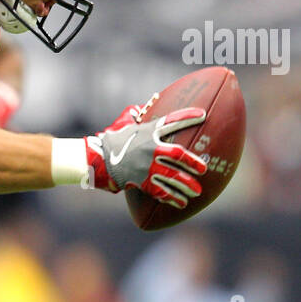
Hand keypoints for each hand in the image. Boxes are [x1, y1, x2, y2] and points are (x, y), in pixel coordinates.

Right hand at [84, 106, 206, 208]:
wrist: (96, 159)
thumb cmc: (113, 139)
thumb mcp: (125, 122)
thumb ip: (138, 113)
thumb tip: (152, 99)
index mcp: (148, 131)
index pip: (171, 122)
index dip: (187, 117)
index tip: (203, 115)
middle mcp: (150, 148)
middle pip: (178, 154)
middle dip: (193, 162)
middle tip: (204, 169)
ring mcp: (146, 166)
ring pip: (172, 176)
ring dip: (187, 184)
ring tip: (197, 191)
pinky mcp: (141, 181)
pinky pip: (161, 190)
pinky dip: (172, 197)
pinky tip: (182, 203)